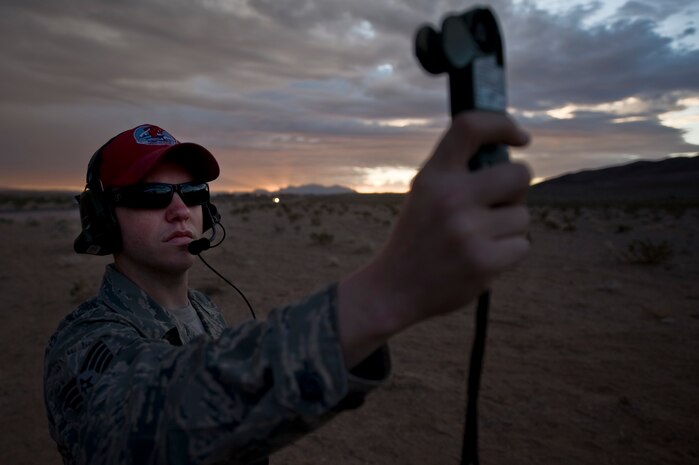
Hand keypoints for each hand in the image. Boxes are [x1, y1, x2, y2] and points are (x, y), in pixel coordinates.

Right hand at [338, 111, 530, 366]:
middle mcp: (450, 197)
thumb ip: (458, 172)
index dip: (503, 124)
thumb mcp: (425, 194)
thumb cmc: (418, 236)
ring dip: (508, 228)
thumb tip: (508, 151)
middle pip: (519, 174)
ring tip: (478, 239)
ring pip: (522, 216)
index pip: (471, 126)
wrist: (393, 288)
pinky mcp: (483, 261)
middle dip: (515, 190)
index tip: (521, 139)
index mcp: (434, 175)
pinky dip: (508, 254)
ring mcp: (468, 230)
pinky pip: (522, 245)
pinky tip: (481, 259)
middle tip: (496, 205)